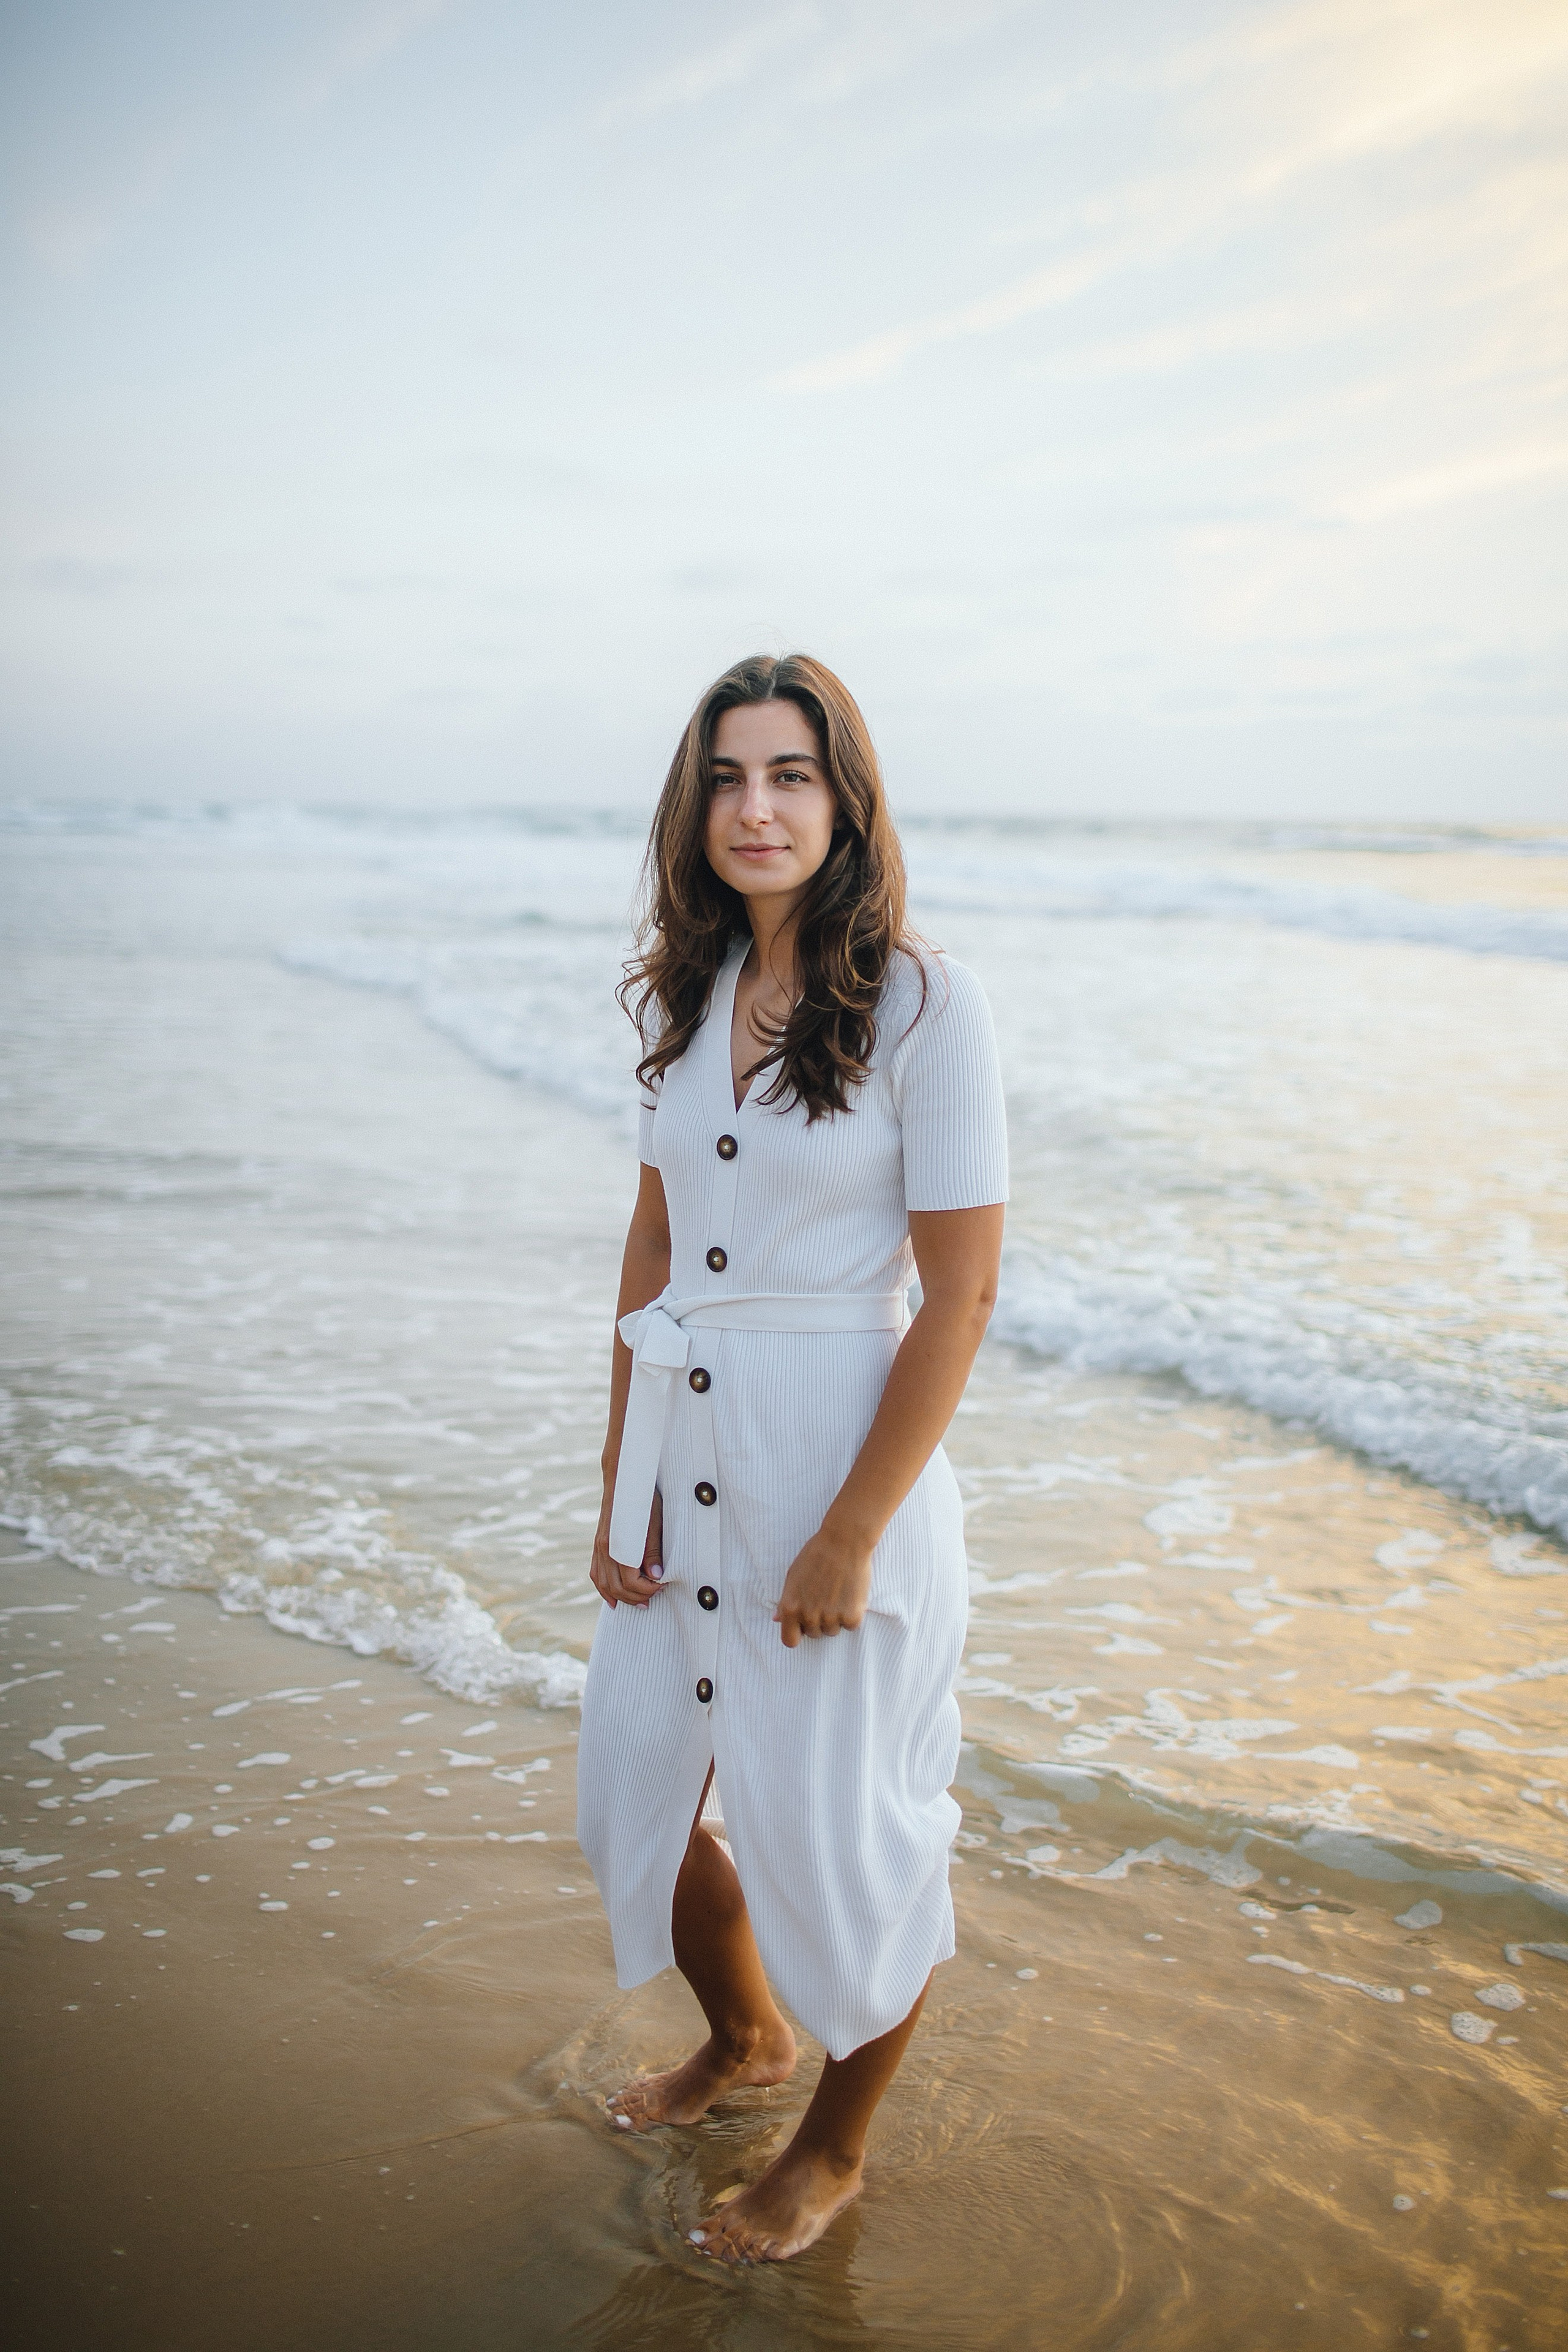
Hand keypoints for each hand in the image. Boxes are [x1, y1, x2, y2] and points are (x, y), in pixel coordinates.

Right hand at [591, 1487, 663, 1607]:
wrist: (623, 1479)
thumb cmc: (643, 1498)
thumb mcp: (655, 1521)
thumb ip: (653, 1550)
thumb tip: (656, 1576)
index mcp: (618, 1544)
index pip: (632, 1581)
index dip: (648, 1589)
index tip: (663, 1585)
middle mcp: (604, 1549)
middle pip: (617, 1587)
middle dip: (638, 1597)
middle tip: (656, 1595)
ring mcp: (599, 1547)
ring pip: (604, 1584)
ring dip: (622, 1598)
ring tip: (640, 1603)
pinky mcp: (598, 1544)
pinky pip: (596, 1574)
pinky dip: (604, 1590)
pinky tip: (613, 1600)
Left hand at [773, 1525, 872, 1646]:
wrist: (844, 1542)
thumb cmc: (816, 1555)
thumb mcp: (793, 1576)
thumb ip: (786, 1601)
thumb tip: (777, 1619)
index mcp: (790, 1608)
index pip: (789, 1641)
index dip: (796, 1634)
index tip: (802, 1626)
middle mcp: (809, 1616)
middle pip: (814, 1634)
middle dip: (818, 1621)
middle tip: (825, 1598)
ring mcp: (831, 1618)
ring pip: (832, 1631)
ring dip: (836, 1618)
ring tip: (838, 1594)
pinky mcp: (852, 1616)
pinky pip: (850, 1626)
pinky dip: (852, 1614)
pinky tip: (850, 1595)